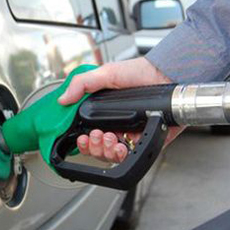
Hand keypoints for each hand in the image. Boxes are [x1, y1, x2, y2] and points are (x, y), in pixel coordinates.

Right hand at [58, 57, 184, 162]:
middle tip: (96, 135)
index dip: (82, 142)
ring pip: (112, 156)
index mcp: (105, 114)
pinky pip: (133, 157)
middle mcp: (117, 126)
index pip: (87, 135)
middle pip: (98, 150)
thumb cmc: (140, 72)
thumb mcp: (106, 73)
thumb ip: (82, 84)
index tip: (80, 137)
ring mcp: (132, 135)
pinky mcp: (148, 140)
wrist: (166, 74)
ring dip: (106, 151)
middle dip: (93, 147)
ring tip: (110, 138)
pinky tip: (122, 145)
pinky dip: (123, 155)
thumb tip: (63, 100)